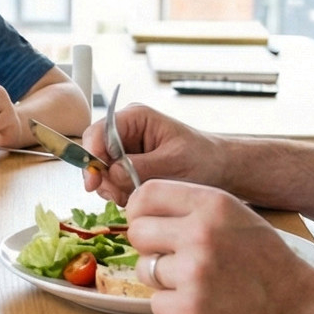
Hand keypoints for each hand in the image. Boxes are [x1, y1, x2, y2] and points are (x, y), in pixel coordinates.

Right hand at [82, 103, 225, 204]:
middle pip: (96, 153)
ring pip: (102, 171)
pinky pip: (112, 181)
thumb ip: (140, 167)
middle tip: (119, 195)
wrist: (222, 171)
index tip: (94, 181)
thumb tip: (112, 174)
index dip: (91, 156)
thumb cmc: (204, 159)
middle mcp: (126, 131)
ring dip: (114, 188)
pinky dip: (121, 193)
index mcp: (136, 118)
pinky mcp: (129, 166)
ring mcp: (127, 149)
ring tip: (137, 194)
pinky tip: (139, 195)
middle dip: (104, 177)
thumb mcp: (173, 163)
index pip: (98, 132)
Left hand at [125, 179, 313, 313]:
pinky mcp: (192, 308)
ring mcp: (195, 271)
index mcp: (213, 204)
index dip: (141, 211)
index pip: (146, 193)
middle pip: (138, 231)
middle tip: (174, 260)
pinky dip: (174, 309)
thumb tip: (143, 208)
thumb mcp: (238, 218)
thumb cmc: (271, 265)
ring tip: (198, 285)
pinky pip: (157, 304)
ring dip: (164, 281)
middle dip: (150, 248)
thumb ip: (195, 210)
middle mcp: (201, 232)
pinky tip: (202, 307)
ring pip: (145, 269)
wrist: (306, 311)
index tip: (148, 225)